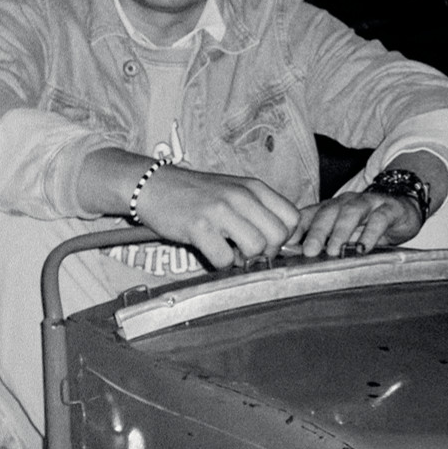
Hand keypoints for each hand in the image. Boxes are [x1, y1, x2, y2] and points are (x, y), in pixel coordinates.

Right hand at [134, 165, 300, 268]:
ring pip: (256, 248)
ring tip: (229, 250)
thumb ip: (259, 209)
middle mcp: (241, 196)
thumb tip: (282, 241)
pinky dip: (220, 263)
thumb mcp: (235, 191)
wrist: (155, 185)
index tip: (267, 242)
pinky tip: (211, 252)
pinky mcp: (198, 226)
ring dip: (244, 258)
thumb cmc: (198, 194)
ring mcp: (220, 210)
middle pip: (278, 236)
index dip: (285, 237)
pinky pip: (224, 259)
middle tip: (247, 250)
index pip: (293, 218)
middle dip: (266, 251)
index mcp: (254, 188)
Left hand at [286, 191, 423, 259]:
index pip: (309, 215)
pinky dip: (370, 233)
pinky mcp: (389, 209)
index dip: (296, 229)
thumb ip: (327, 243)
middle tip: (309, 251)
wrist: (405, 207)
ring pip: (351, 213)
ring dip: (340, 232)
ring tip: (334, 250)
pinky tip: (364, 248)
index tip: (284, 246)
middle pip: (328, 213)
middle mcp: (346, 202)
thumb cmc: (370, 225)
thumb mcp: (346, 233)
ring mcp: (369, 203)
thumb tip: (300, 261)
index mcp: (331, 208)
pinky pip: (379, 219)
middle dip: (317, 232)